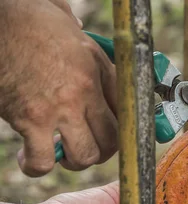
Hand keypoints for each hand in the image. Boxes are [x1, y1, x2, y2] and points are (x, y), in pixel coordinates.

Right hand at [0, 0, 117, 176]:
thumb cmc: (31, 22)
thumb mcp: (74, 32)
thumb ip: (91, 51)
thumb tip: (97, 51)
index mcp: (98, 71)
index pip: (128, 114)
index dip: (123, 130)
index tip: (112, 135)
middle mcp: (83, 93)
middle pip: (111, 142)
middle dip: (101, 152)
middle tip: (87, 147)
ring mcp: (57, 109)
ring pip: (83, 156)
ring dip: (74, 162)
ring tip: (62, 154)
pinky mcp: (29, 120)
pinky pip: (42, 161)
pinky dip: (36, 166)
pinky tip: (30, 158)